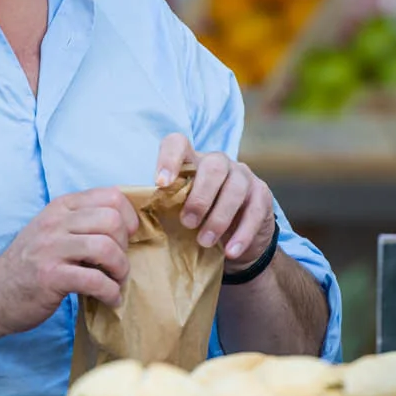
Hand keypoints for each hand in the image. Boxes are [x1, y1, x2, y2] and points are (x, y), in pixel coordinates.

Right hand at [0, 188, 138, 334]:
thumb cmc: (29, 266)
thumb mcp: (52, 232)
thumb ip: (82, 223)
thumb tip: (127, 227)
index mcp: (60, 207)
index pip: (111, 196)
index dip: (129, 218)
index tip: (127, 239)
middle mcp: (55, 222)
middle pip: (112, 220)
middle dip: (125, 246)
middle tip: (118, 265)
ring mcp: (50, 248)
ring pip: (106, 248)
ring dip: (121, 271)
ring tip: (116, 283)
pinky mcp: (49, 277)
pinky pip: (95, 280)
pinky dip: (110, 293)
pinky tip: (110, 300)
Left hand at [156, 134, 276, 269]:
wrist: (235, 245)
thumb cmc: (198, 224)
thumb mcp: (178, 213)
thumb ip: (163, 208)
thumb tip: (133, 217)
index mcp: (192, 162)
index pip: (178, 143)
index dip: (169, 158)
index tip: (160, 184)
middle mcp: (220, 163)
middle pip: (213, 166)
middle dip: (199, 196)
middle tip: (187, 223)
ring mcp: (244, 177)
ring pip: (235, 188)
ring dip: (218, 217)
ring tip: (204, 242)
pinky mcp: (262, 196)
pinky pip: (254, 211)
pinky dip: (241, 234)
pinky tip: (229, 252)